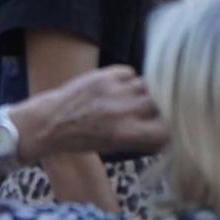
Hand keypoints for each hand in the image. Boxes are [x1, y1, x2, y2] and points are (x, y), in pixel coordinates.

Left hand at [16, 66, 166, 157]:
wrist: (49, 122)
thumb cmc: (80, 140)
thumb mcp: (112, 147)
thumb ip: (140, 139)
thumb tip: (165, 133)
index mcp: (126, 134)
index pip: (165, 129)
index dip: (170, 128)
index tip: (166, 127)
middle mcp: (124, 110)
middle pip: (160, 102)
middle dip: (161, 106)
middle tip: (153, 110)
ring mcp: (115, 89)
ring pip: (147, 84)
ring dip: (145, 91)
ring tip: (134, 98)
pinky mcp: (106, 74)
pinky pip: (131, 72)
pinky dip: (129, 80)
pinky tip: (120, 88)